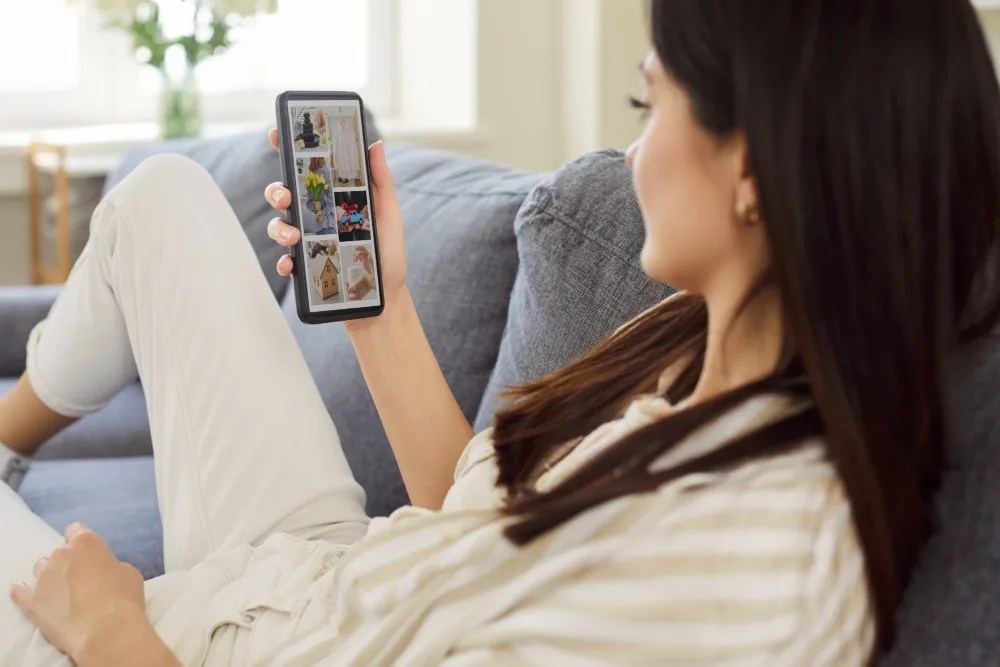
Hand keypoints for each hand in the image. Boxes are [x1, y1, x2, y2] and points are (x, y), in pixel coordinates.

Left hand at [10, 523, 153, 662]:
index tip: (88, 555)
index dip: (82, 542)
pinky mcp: (30, 600)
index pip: (76, 530)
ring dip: (51, 577)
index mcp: (87, 543)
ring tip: (63, 595)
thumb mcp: (129, 573)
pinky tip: (34, 596)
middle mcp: (61, 554)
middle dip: (69, 563)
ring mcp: (43, 577)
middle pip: (60, 552)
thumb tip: (104, 572)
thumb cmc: (123, 599)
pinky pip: (19, 591)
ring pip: (41, 569)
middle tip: (82, 581)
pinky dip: (25, 592)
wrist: (105, 631)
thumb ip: (111, 565)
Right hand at [265, 129, 407, 301]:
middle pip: (284, 194)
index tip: (277, 133)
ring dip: (278, 227)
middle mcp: (316, 217)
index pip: (306, 170)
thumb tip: (376, 145)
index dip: (287, 149)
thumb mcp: (389, 215)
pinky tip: (292, 263)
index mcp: (333, 198)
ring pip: (278, 225)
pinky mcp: (304, 267)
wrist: (385, 297)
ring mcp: (307, 242)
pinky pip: (285, 261)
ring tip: (293, 236)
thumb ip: (381, 181)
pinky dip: (284, 261)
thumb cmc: (388, 253)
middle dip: (277, 190)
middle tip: (285, 196)